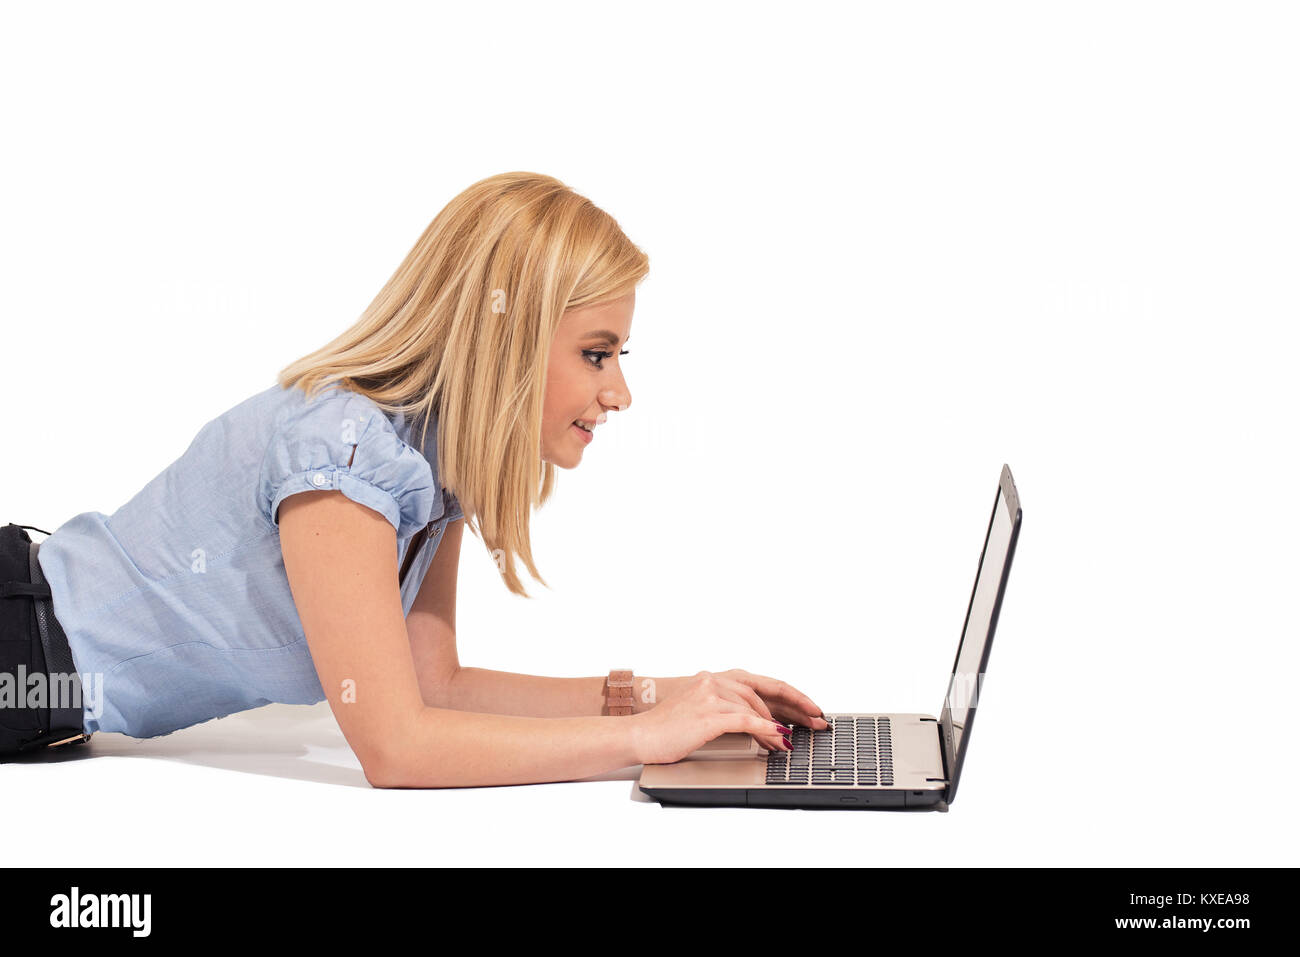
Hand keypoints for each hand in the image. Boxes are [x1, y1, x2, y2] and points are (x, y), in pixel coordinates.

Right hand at [628, 670, 828, 764]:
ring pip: (757, 707)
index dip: (791, 695)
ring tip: (787, 743)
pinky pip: (746, 719)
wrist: (641, 736)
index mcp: (715, 678)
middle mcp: (715, 680)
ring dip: (776, 727)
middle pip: (766, 690)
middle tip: (817, 723)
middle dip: (796, 708)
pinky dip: (765, 729)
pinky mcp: (708, 713)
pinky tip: (776, 739)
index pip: (762, 683)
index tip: (811, 709)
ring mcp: (711, 694)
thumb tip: (768, 723)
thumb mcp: (702, 712)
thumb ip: (731, 710)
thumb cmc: (669, 729)